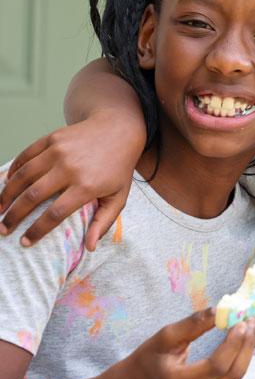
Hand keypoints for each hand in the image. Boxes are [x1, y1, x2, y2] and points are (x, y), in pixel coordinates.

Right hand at [0, 110, 143, 249]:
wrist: (119, 130)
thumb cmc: (118, 168)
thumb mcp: (119, 196)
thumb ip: (104, 222)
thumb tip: (89, 247)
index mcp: (86, 186)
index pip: (54, 214)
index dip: (37, 230)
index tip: (25, 242)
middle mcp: (70, 168)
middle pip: (32, 197)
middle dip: (13, 216)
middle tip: (3, 229)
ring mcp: (58, 151)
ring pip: (23, 176)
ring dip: (6, 195)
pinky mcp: (51, 139)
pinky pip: (25, 156)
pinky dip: (13, 171)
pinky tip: (7, 184)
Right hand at [112, 309, 254, 378]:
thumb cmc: (147, 359)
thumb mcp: (164, 338)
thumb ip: (193, 324)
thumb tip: (220, 309)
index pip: (217, 366)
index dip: (233, 343)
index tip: (241, 320)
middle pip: (233, 373)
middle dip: (246, 344)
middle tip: (252, 318)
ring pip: (236, 376)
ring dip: (247, 349)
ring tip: (251, 323)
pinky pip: (231, 378)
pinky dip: (240, 356)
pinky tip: (243, 337)